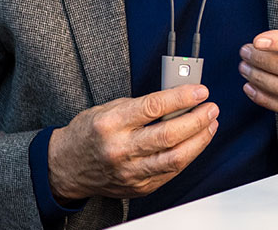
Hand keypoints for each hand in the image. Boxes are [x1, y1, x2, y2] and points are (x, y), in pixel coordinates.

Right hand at [47, 85, 218, 201]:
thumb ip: (143, 104)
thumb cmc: (90, 133)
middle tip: (210, 108)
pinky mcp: (138, 187)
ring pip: (175, 158)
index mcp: (110, 124)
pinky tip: (196, 142)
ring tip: (210, 124)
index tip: (200, 91)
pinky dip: (188, 155)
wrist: (66, 166)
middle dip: (197, 120)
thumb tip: (178, 96)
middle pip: (168, 136)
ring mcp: (129, 172)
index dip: (182, 98)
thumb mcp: (110, 109)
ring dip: (199, 140)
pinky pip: (171, 172)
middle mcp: (120, 150)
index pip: (153, 107)